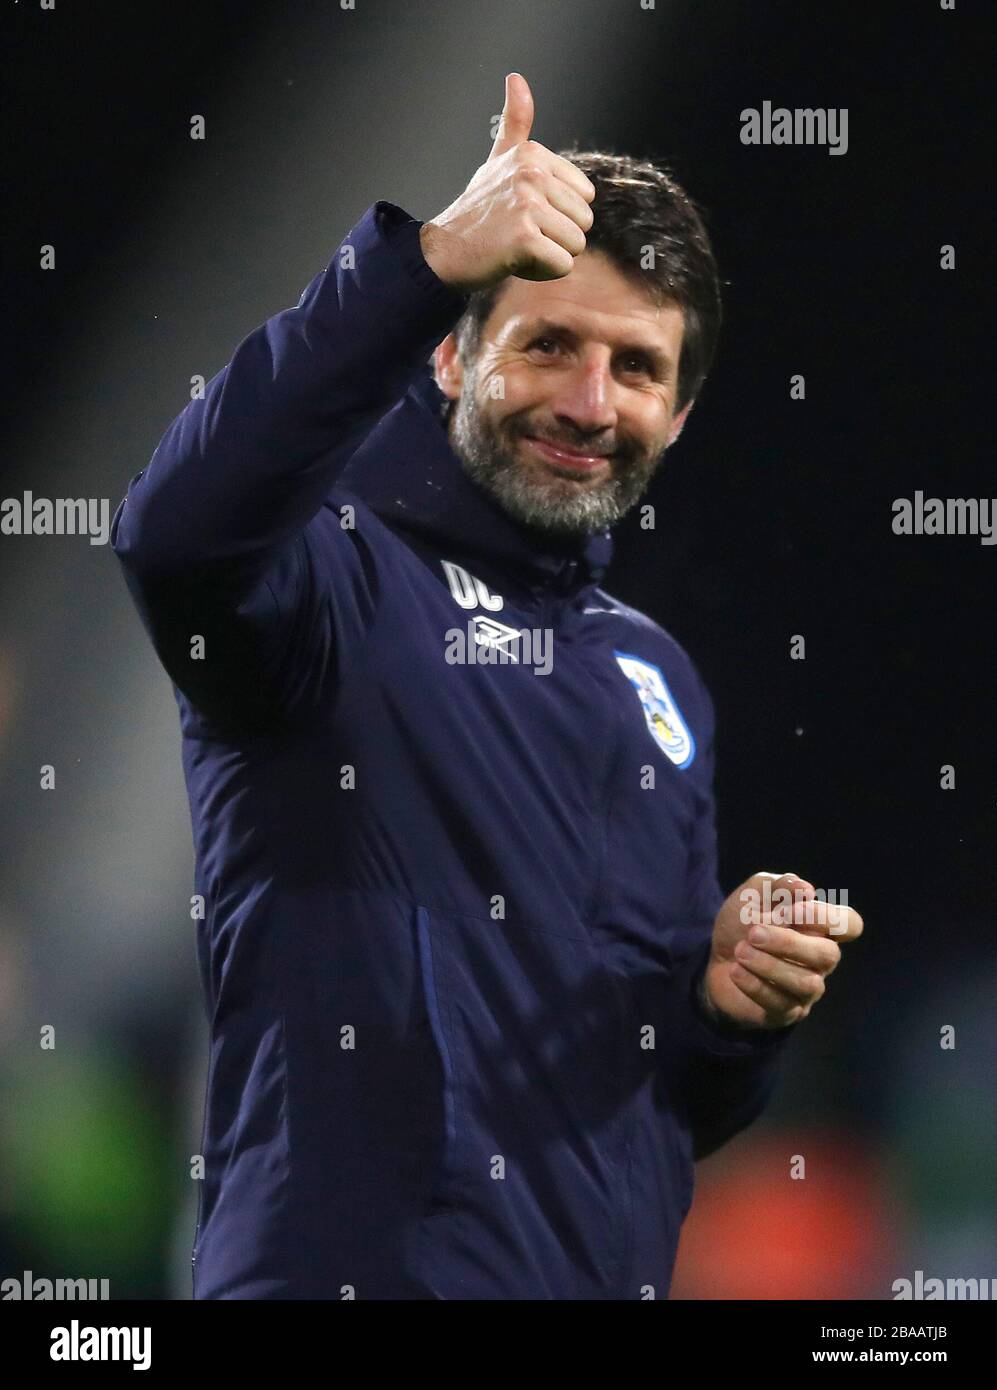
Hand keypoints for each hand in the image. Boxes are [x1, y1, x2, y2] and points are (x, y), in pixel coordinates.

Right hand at [419, 72, 595, 292]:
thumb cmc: (477, 210)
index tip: (526, 215)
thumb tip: (516, 78)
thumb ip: (516, 123)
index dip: (560, 215)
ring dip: (550, 256)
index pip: (585, 197)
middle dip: (557, 238)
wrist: (444, 250)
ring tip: (517, 247)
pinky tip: (515, 261)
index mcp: (534, 154)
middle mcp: (532, 174)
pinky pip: (562, 265)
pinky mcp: (524, 239)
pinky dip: (542, 272)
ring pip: (575, 246)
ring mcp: (527, 205)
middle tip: (520, 234)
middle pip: (583, 223)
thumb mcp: (498, 160)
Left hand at [702, 871, 863, 1030]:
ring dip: (770, 966)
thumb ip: (779, 886)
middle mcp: (820, 960)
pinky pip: (782, 1004)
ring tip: (740, 952)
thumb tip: (806, 888)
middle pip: (829, 955)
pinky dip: (756, 986)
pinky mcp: (786, 1013)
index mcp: (819, 928)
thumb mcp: (753, 895)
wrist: (716, 960)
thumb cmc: (742, 924)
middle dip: (789, 942)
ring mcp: (807, 989)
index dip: (826, 917)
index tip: (790, 910)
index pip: (850, 924)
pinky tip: (736, 971)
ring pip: (808, 983)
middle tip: (753, 932)